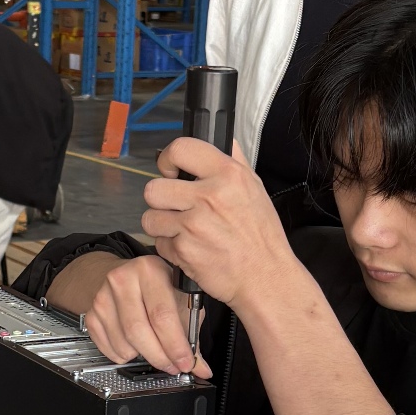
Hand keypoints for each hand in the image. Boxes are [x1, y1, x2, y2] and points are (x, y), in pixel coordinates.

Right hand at [76, 250, 207, 378]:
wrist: (126, 276)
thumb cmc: (158, 287)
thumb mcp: (181, 299)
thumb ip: (192, 334)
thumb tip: (201, 368)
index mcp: (150, 269)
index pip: (161, 315)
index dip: (175, 345)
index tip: (185, 363)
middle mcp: (123, 280)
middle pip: (138, 331)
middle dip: (160, 357)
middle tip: (172, 366)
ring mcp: (103, 297)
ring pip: (124, 344)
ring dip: (142, 357)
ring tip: (154, 350)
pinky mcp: (92, 314)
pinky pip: (110, 349)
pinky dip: (126, 357)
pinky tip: (136, 346)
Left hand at [140, 136, 299, 318]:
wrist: (265, 277)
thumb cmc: (261, 237)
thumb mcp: (255, 188)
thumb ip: (234, 161)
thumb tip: (222, 138)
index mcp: (228, 175)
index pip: (180, 149)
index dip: (167, 160)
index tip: (169, 170)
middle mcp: (209, 196)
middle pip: (153, 188)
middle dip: (161, 200)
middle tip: (175, 207)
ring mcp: (194, 225)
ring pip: (150, 217)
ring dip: (162, 225)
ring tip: (182, 230)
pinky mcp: (183, 250)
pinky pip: (159, 243)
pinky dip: (170, 248)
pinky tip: (190, 249)